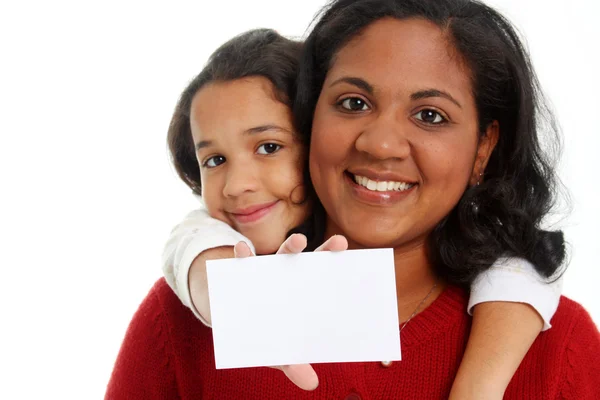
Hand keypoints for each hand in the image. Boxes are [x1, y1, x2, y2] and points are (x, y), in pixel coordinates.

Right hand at [233, 233, 347, 390]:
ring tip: (299, 240)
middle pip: (312, 261)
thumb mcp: (276, 351)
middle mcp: (290, 275)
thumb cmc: (261, 334)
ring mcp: (267, 270)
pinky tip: (242, 249)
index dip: (339, 271)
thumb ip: (292, 363)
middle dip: (325, 250)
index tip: (354, 264)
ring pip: (282, 254)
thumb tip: (311, 384)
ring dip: (291, 245)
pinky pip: (243, 259)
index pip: (325, 279)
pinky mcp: (242, 269)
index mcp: (303, 293)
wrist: (228, 321)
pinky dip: (243, 253)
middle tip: (340, 242)